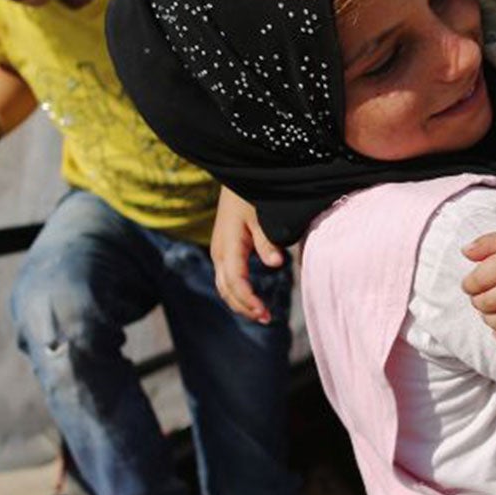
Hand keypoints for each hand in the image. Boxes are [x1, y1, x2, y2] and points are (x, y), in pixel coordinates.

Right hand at [211, 186, 283, 322]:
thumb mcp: (262, 215)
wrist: (238, 176)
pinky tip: (253, 299)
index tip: (265, 312)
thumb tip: (275, 264)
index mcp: (228, 245)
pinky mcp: (225, 250)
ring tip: (262, 314)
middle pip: (226, 289)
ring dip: (240, 302)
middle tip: (267, 318)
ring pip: (224, 286)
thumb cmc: (252, 194)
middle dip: (244, 307)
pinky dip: (238, 292)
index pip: (235, 281)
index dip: (248, 300)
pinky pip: (227, 278)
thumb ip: (268, 240)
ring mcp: (220, 251)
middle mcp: (220, 252)